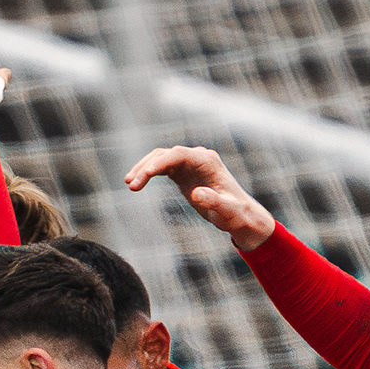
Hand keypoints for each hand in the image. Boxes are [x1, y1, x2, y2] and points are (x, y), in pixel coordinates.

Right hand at [124, 145, 275, 253]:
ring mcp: (189, 163)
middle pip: (166, 154)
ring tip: (130, 184)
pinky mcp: (183, 172)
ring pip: (161, 159)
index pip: (179, 154)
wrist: (239, 215)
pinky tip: (136, 184)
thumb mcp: (227, 211)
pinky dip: (149, 174)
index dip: (161, 162)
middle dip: (147, 167)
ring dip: (144, 169)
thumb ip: (214, 201)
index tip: (145, 174)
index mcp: (208, 161)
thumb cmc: (235, 213)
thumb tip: (197, 193)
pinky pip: (162, 167)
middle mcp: (197, 157)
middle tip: (132, 184)